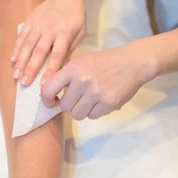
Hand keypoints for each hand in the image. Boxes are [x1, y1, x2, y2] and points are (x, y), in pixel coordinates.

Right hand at [11, 0, 85, 86]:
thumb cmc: (75, 15)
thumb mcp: (80, 31)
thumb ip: (70, 48)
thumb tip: (61, 68)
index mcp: (65, 33)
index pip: (58, 55)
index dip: (51, 70)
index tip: (45, 85)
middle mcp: (50, 29)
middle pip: (39, 51)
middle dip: (31, 68)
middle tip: (24, 83)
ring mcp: (38, 24)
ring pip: (28, 44)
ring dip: (21, 61)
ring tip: (16, 75)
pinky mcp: (30, 19)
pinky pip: (22, 35)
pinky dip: (17, 48)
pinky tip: (13, 59)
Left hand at [41, 40, 156, 119]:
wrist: (131, 62)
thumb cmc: (103, 61)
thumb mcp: (81, 61)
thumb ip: (65, 76)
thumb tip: (46, 92)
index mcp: (73, 68)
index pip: (48, 89)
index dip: (47, 99)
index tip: (52, 102)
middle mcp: (82, 80)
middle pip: (64, 106)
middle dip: (69, 104)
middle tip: (78, 96)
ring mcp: (95, 93)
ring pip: (77, 115)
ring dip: (81, 110)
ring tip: (90, 98)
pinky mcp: (108, 104)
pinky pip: (92, 116)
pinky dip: (95, 111)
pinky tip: (101, 100)